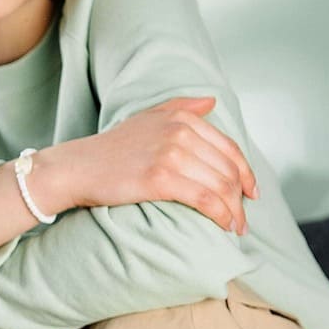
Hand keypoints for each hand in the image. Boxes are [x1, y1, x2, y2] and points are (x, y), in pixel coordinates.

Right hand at [64, 94, 258, 233]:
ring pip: (219, 186)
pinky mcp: (161, 179)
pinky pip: (204, 199)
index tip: (250, 193)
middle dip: (240, 198)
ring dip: (233, 211)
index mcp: (182, 118)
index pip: (228, 148)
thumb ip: (182, 106)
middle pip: (227, 169)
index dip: (245, 173)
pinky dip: (220, 215)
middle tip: (242, 218)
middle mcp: (180, 132)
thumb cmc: (112, 147)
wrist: (78, 167)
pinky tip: (223, 225)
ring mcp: (171, 155)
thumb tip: (212, 102)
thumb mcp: (147, 116)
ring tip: (235, 227)